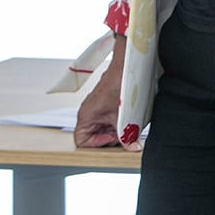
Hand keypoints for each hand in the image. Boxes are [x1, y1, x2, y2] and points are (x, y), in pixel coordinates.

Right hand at [73, 35, 136, 149]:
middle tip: (123, 135)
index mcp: (86, 116)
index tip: (111, 138)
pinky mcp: (109, 104)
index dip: (96, 144)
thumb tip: (132, 148)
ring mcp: (99, 109)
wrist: (128, 65)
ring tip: (128, 127)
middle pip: (95, 136)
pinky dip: (121, 122)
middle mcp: (90, 113)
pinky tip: (131, 120)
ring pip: (105, 128)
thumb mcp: (122, 116)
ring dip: (117, 130)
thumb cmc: (119, 85)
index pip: (81, 141)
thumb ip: (126, 135)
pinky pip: (112, 119)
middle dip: (110, 138)